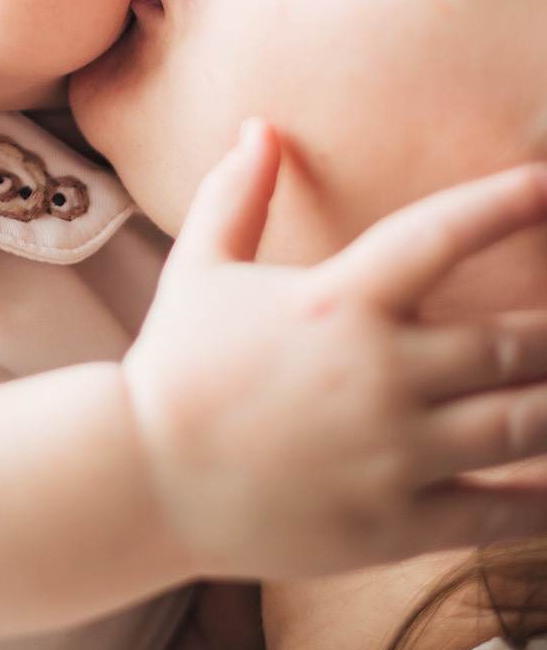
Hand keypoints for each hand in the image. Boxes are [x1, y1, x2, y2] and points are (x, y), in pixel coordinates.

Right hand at [121, 121, 546, 580]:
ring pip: (522, 423)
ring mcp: (395, 453)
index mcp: (338, 301)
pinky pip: (498, 512)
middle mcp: (379, 372)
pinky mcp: (397, 524)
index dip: (505, 204)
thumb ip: (236, 195)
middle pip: (513, 342)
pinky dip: (543, 499)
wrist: (143, 481)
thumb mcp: (199, 268)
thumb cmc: (174, 368)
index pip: (441, 235)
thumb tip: (262, 125)